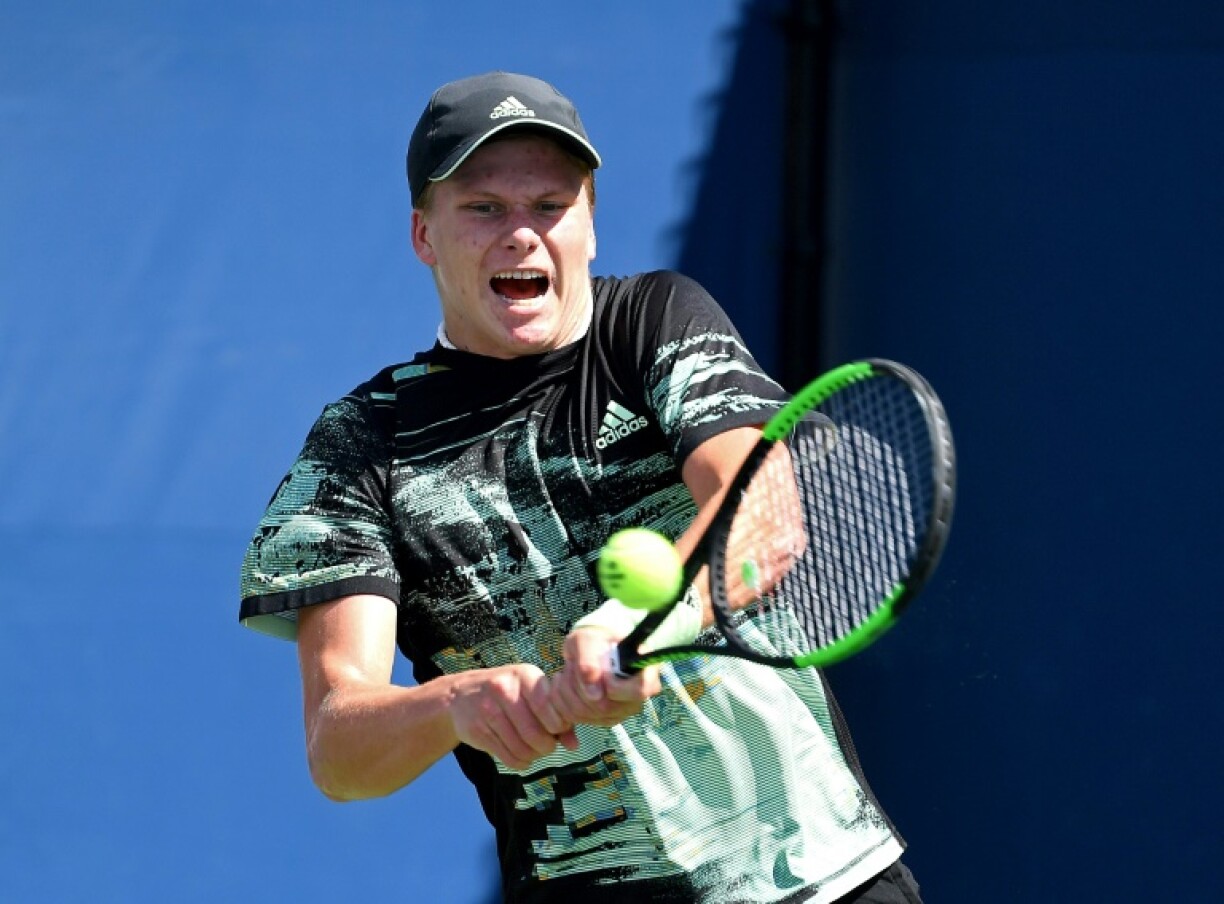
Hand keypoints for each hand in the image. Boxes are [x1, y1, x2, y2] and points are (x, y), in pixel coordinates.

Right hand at [448, 664, 577, 770]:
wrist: (461, 694)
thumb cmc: (508, 693)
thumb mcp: (530, 692)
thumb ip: (556, 715)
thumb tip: (574, 745)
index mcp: (524, 675)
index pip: (546, 705)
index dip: (558, 725)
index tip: (558, 730)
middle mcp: (504, 689)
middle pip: (534, 732)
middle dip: (546, 746)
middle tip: (547, 747)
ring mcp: (487, 710)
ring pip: (521, 748)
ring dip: (533, 756)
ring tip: (533, 751)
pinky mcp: (477, 731)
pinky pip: (507, 756)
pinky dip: (519, 763)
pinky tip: (521, 757)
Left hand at [550, 627, 661, 727]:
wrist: (593, 647)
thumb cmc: (596, 640)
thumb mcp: (588, 639)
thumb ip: (590, 660)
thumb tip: (594, 693)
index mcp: (644, 672)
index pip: (640, 690)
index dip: (614, 685)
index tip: (601, 671)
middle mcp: (636, 698)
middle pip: (605, 707)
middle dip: (579, 685)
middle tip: (573, 665)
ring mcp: (620, 712)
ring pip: (586, 714)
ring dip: (566, 691)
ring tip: (568, 673)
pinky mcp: (602, 720)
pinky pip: (576, 718)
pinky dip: (563, 701)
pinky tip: (567, 685)